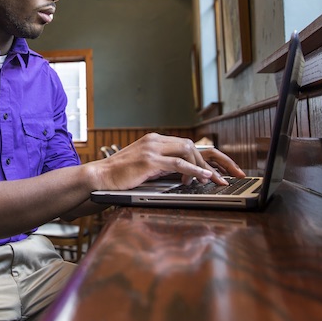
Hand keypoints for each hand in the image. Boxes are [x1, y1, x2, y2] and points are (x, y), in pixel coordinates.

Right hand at [93, 133, 243, 190]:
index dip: (202, 156)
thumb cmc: (120, 175)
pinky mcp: (149, 161)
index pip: (184, 143)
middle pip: (190, 145)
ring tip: (212, 180)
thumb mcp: (144, 166)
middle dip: (209, 161)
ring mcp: (151, 149)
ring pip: (187, 151)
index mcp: (153, 140)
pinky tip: (204, 176)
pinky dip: (194, 170)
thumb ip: (161, 165)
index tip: (216, 169)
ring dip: (202, 166)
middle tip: (221, 176)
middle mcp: (154, 140)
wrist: (100, 177)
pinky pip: (178, 164)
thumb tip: (182, 173)